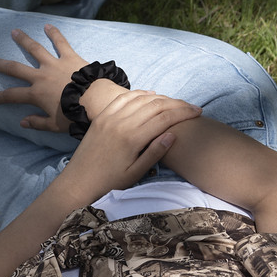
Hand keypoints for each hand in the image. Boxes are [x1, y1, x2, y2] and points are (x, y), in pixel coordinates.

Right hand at [0, 24, 95, 131]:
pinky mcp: (69, 57)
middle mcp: (40, 76)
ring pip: (35, 49)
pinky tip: (48, 26)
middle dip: (0, 64)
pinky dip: (54, 34)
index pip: (13, 95)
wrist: (95, 100)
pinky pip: (60, 43)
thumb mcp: (54, 125)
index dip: (2, 97)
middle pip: (15, 68)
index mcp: (36, 94)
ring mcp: (54, 64)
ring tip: (14, 32)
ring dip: (23, 40)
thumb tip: (23, 122)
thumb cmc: (74, 114)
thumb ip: (37, 123)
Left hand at [63, 85, 202, 201]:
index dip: (184, 113)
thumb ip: (154, 153)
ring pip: (141, 98)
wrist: (79, 181)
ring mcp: (110, 117)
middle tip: (191, 107)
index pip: (165, 119)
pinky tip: (151, 95)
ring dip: (161, 97)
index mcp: (132, 139)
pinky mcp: (101, 116)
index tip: (197, 113)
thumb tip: (172, 134)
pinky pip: (123, 98)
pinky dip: (140, 93)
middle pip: (156, 105)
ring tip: (175, 103)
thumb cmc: (109, 183)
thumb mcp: (135, 174)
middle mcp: (121, 123)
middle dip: (177, 103)